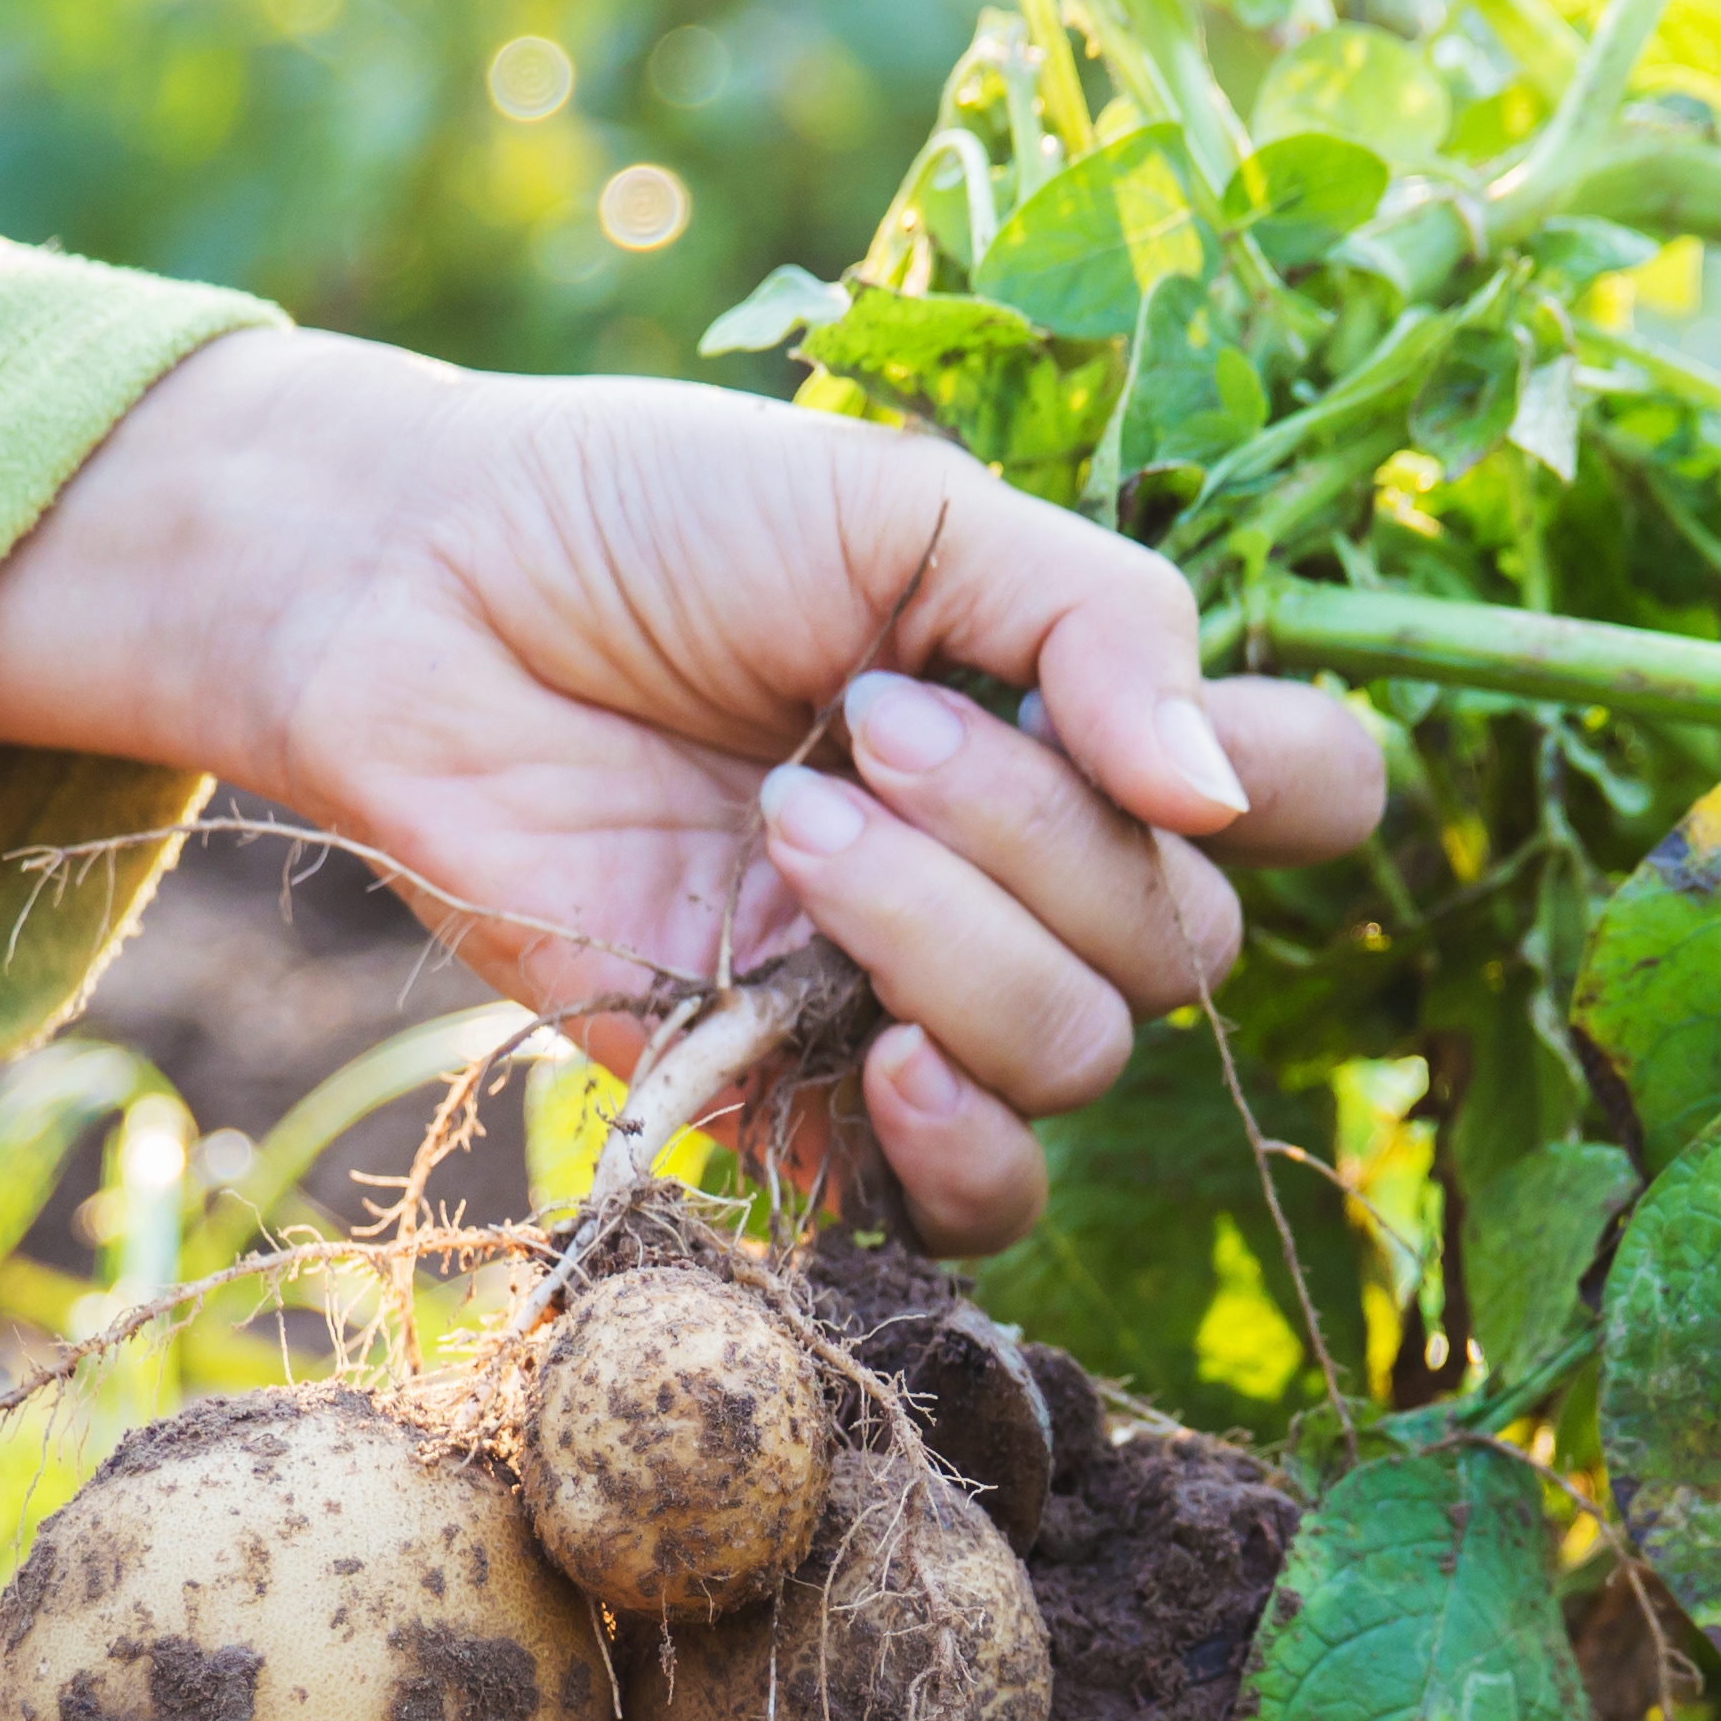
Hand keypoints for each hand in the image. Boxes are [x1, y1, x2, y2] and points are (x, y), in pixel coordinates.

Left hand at [0, 328, 1385, 1254]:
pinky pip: (966, 1208)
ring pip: (1076, 1058)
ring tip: (787, 823)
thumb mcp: (901, 511)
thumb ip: (1089, 624)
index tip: (1143, 729)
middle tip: (859, 724)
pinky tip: (875, 1048)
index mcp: (1076, 719)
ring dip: (952, 939)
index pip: (1308, 795)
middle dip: (1036, 834)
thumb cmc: (650, 523)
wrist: (412, 603)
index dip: (1288, 785)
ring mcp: (917, 996)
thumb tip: (1218, 796)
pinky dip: (956, 1138)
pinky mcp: (798, 1104)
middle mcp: (1025, 871)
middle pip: (1184, 945)